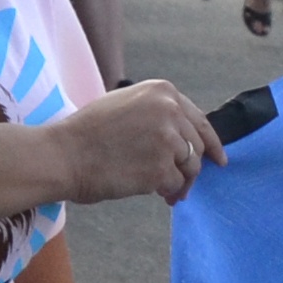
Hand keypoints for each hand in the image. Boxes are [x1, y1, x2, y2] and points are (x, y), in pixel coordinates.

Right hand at [57, 77, 220, 207]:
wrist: (63, 154)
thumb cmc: (87, 133)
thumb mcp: (125, 104)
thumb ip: (158, 113)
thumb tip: (186, 136)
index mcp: (163, 91)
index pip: (200, 121)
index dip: (211, 143)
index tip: (219, 159)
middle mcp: (170, 111)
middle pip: (197, 147)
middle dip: (190, 168)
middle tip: (179, 186)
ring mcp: (168, 139)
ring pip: (190, 167)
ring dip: (178, 182)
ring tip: (160, 190)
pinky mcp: (161, 168)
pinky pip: (174, 184)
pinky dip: (164, 191)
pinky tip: (145, 188)